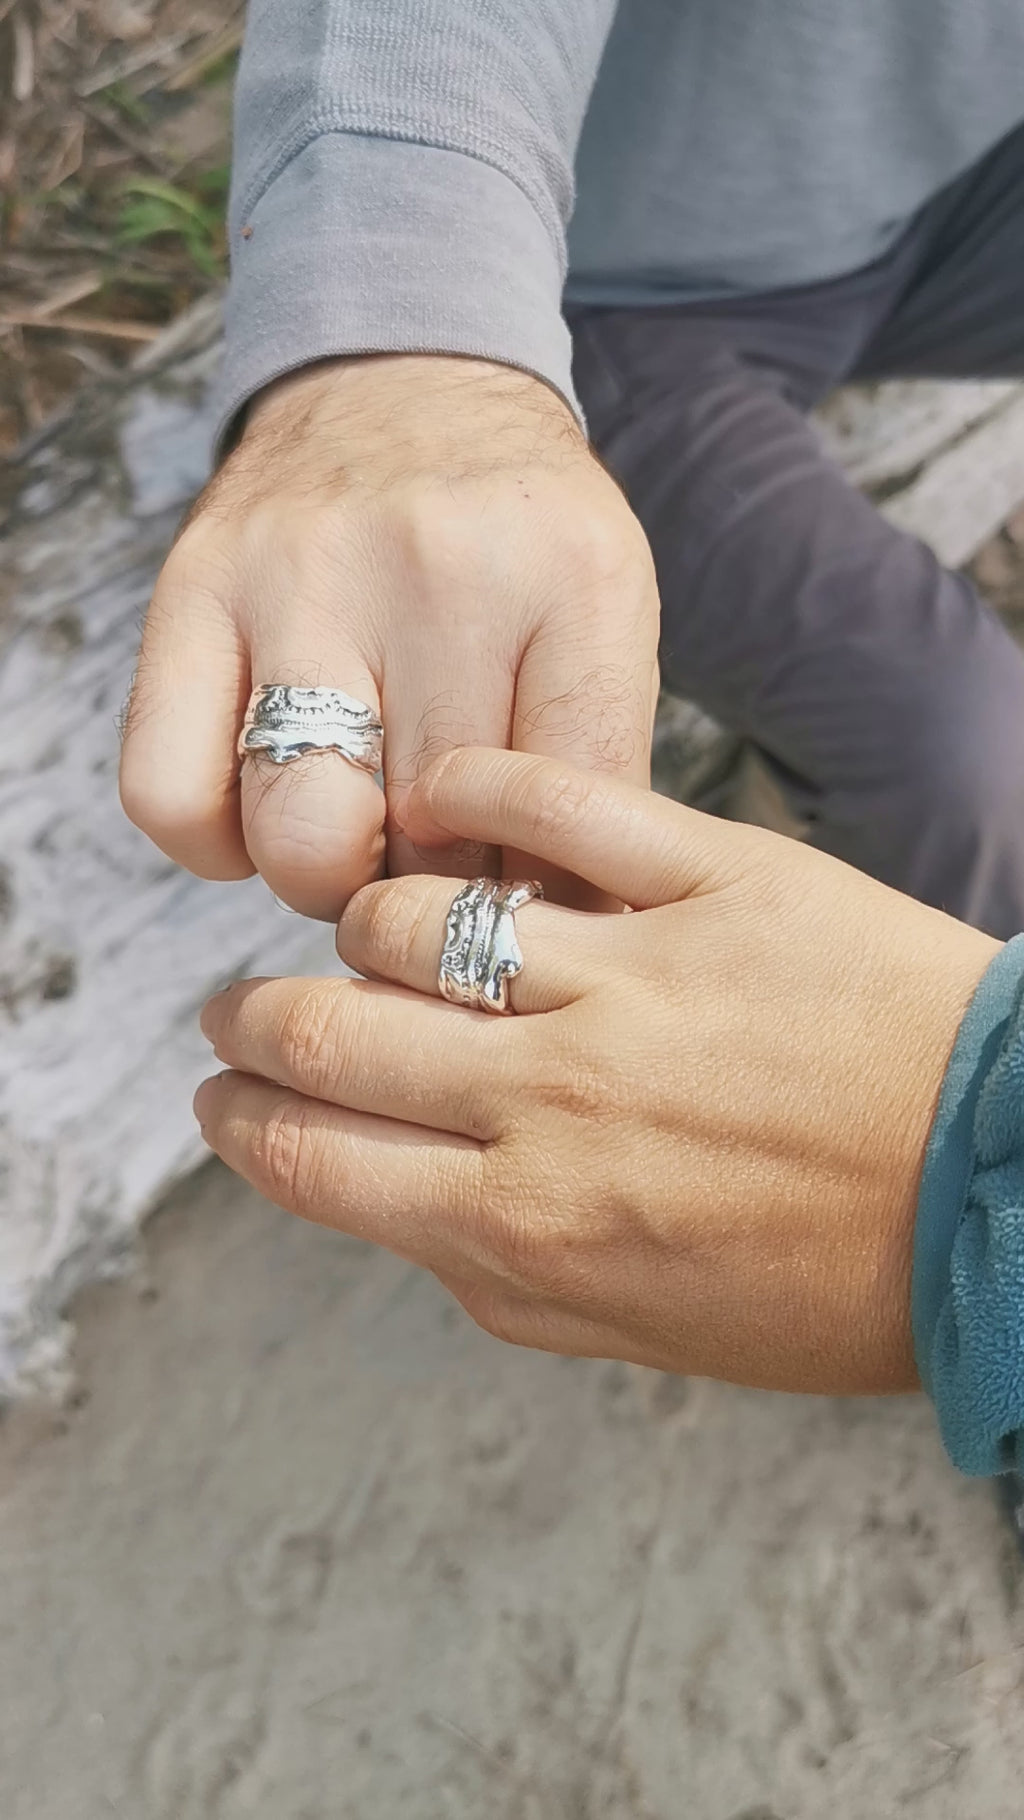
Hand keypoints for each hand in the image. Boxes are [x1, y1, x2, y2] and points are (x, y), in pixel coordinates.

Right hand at [120, 356, 659, 919]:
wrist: (405, 380)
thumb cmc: (514, 541)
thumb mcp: (603, 620)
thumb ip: (594, 767)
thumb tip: (567, 937)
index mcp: (571, 580)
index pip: (564, 810)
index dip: (548, 897)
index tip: (530, 905)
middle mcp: (434, 570)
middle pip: (426, 842)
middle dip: (436, 894)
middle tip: (440, 870)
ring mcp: (298, 575)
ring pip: (298, 834)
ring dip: (326, 879)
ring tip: (357, 841)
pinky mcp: (190, 590)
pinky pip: (170, 795)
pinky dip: (218, 845)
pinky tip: (268, 807)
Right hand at [194, 749, 997, 1394]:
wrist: (1004, 1184)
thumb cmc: (835, 1280)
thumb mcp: (646, 1331)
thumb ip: (499, 1279)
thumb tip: (400, 1212)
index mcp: (529, 1220)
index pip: (318, 1159)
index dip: (243, 1124)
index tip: (222, 1098)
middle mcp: (556, 1097)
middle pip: (337, 1036)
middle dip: (259, 1023)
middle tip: (240, 1009)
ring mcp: (632, 976)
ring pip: (419, 916)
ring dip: (361, 921)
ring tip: (365, 927)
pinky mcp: (714, 877)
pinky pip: (557, 803)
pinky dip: (477, 788)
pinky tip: (445, 796)